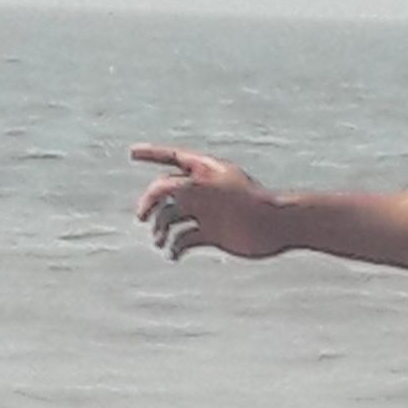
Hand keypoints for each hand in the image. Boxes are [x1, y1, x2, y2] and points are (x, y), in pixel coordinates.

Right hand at [131, 147, 292, 260]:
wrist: (275, 225)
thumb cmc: (245, 201)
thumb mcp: (207, 188)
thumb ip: (177, 186)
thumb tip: (153, 190)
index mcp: (204, 170)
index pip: (172, 157)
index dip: (151, 154)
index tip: (132, 152)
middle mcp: (202, 190)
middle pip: (165, 192)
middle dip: (151, 202)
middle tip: (142, 217)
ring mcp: (206, 212)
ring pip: (172, 218)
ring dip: (161, 229)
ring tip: (160, 241)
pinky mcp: (212, 234)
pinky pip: (185, 240)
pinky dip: (176, 248)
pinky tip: (173, 255)